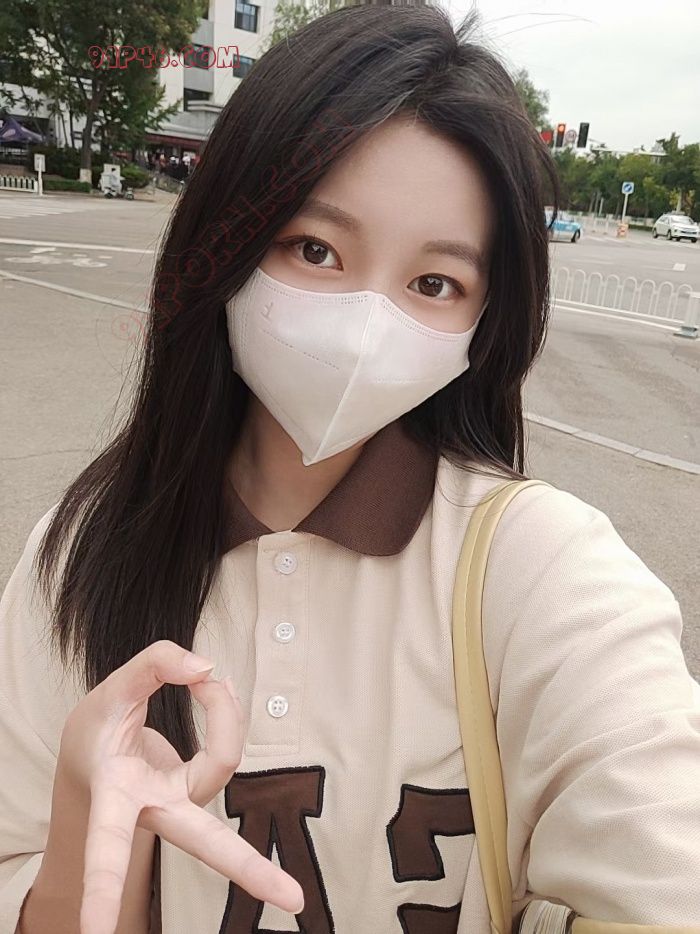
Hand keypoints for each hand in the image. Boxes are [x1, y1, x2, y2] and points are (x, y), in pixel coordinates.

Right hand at [57, 639, 303, 933]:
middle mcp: (154, 808)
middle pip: (205, 842)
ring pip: (222, 763)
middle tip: (296, 901)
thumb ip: (153, 666)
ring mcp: (182, 800)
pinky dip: (225, 709)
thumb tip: (207, 668)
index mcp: (114, 798)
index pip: (107, 847)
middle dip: (250, 871)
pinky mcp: (198, 785)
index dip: (102, 889)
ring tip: (210, 680)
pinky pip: (225, 742)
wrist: (90, 751)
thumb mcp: (110, 692)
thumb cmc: (96, 732)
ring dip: (227, 715)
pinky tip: (213, 686)